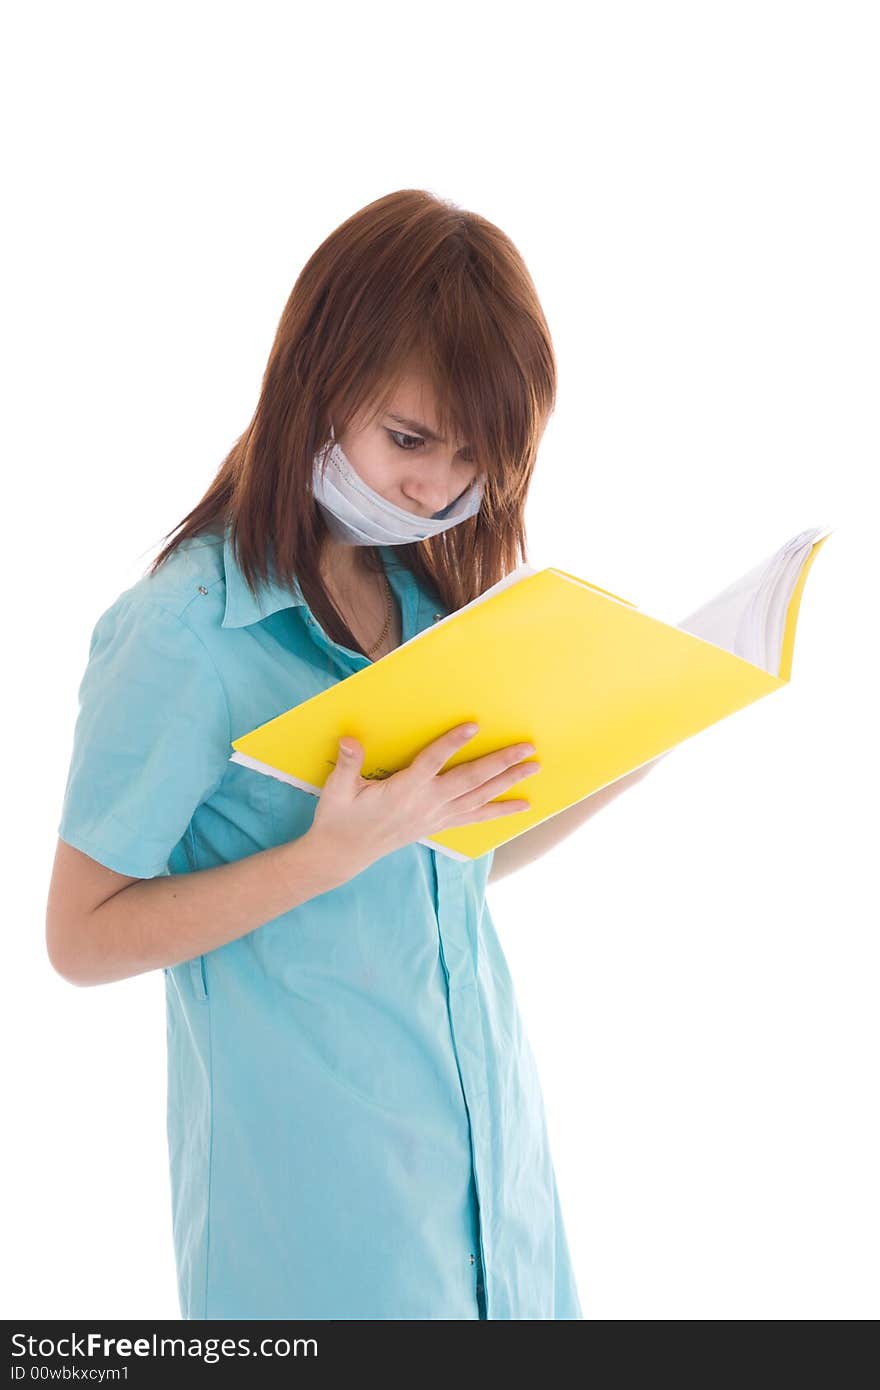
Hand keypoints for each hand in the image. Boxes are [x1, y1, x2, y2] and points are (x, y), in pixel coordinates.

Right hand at [306, 723, 540, 877]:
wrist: (342, 854)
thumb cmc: (339, 817)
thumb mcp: (336, 789)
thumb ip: (348, 763)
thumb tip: (350, 739)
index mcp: (402, 791)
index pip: (431, 762)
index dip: (451, 743)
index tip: (473, 725)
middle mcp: (425, 804)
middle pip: (469, 780)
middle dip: (499, 763)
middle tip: (527, 749)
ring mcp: (435, 817)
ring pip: (479, 797)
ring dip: (508, 782)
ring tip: (533, 768)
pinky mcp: (438, 825)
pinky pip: (476, 817)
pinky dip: (500, 811)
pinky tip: (522, 806)